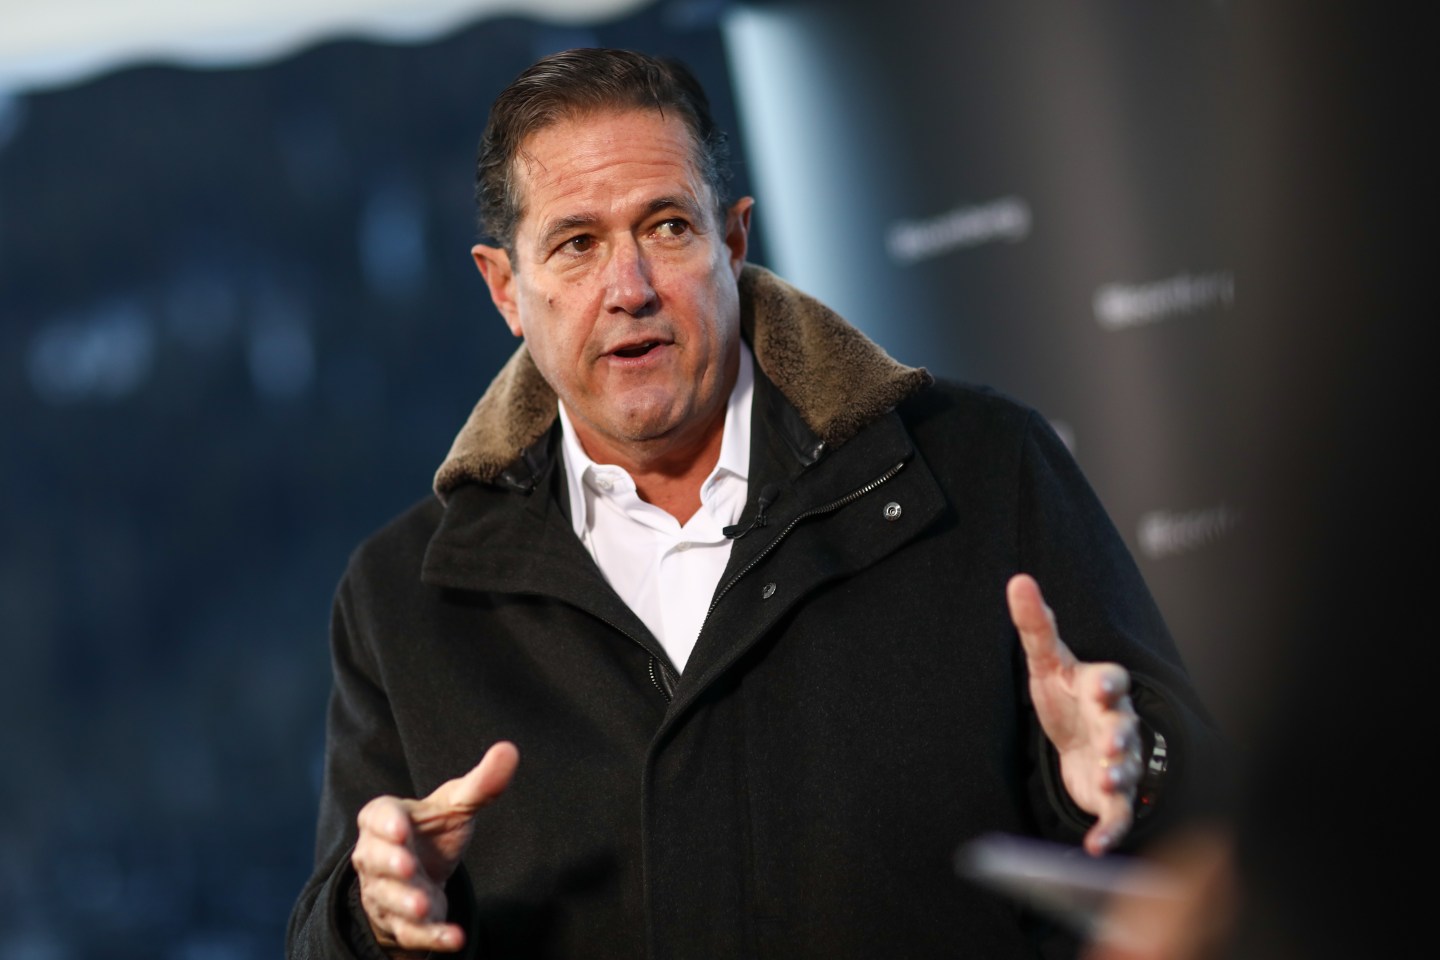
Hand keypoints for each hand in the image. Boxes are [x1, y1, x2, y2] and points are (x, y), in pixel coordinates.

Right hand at [352, 741, 518, 955]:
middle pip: (376, 861)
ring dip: (406, 903)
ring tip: (424, 904)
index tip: (400, 827)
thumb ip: (481, 783)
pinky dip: (432, 937)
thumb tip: (510, 749)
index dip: (386, 823)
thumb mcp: (455, 805)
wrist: (421, 874)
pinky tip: (455, 938)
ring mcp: (388, 893)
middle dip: (390, 864)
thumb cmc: (432, 831)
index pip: (377, 817)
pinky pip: (413, 933)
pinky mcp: (403, 924)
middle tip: (407, 866)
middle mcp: (377, 858)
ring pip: (390, 899)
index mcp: (386, 819)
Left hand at [1007, 574, 1142, 855]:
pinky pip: (1118, 813)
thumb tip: (1018, 580)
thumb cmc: (1066, 694)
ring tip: (1111, 780)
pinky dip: (1110, 830)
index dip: (1110, 682)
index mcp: (1099, 688)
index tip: (1105, 683)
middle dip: (1120, 733)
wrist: (1080, 739)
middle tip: (1113, 743)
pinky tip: (1096, 846)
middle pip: (1124, 725)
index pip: (1112, 679)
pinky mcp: (1112, 793)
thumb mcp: (1046, 660)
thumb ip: (1035, 624)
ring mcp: (1118, 758)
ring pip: (1126, 766)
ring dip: (1120, 774)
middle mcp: (1116, 722)